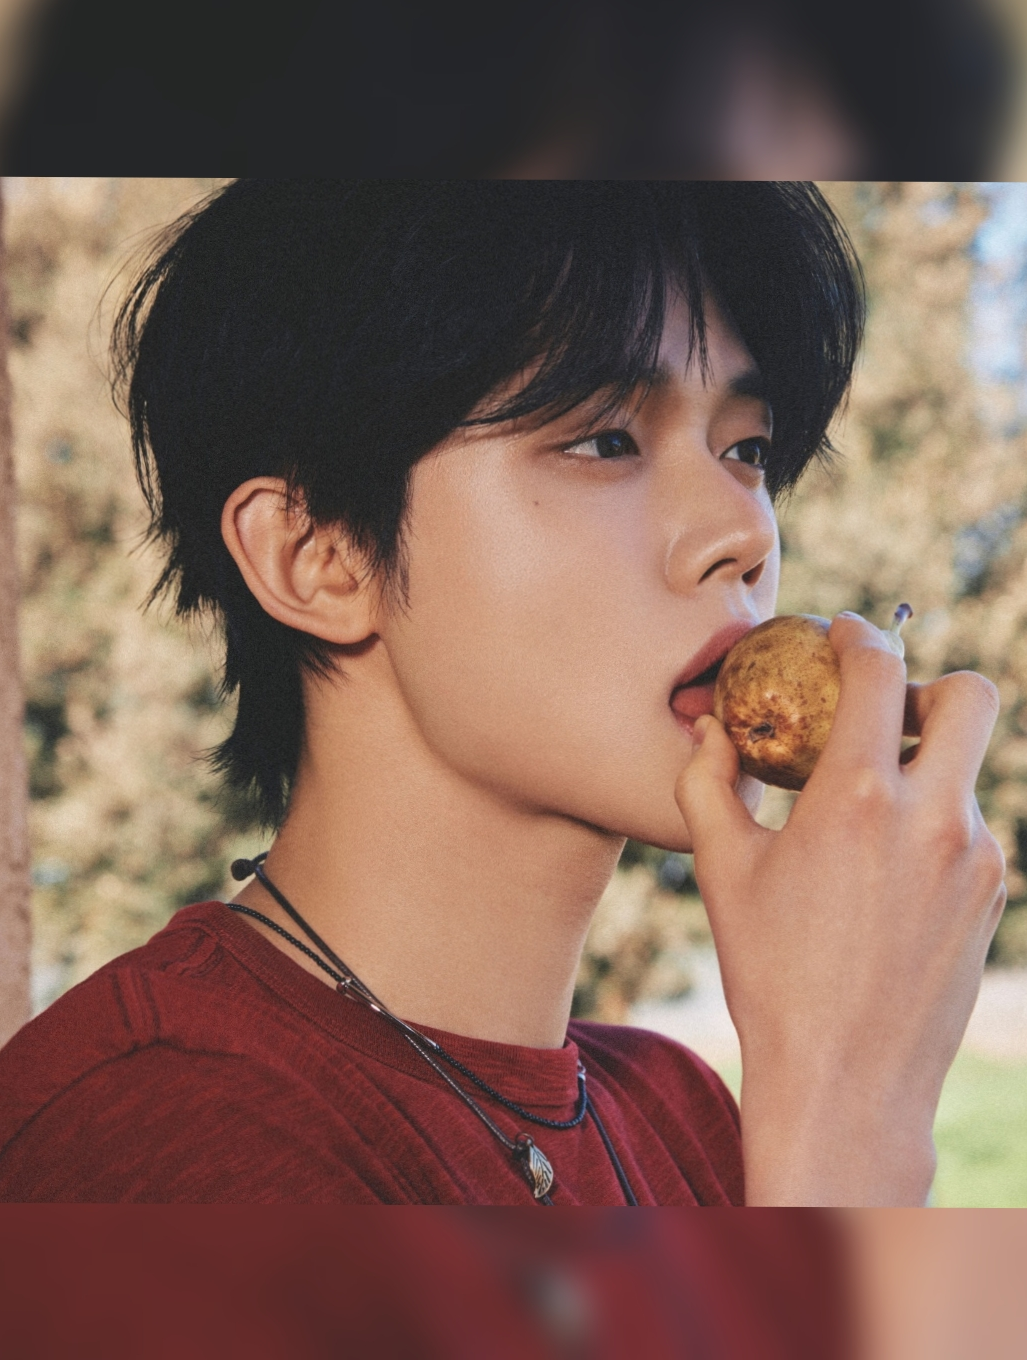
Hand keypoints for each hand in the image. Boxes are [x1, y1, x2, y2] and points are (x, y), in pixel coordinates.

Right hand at [675, 612, 1006, 1205]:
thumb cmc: (771, 976)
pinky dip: (934, 823)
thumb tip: (710, 733)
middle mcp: (933, 817)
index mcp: (857, 798)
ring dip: (924, 767)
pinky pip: (971, 828)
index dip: (859, 637)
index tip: (843, 638)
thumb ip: (709, 784)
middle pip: (970, 697)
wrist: (846, 1082)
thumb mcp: (723, 873)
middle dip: (928, 688)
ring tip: (866, 816)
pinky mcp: (994, 897)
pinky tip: (885, 874)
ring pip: (969, 769)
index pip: (880, 670)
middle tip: (882, 719)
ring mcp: (976, 859)